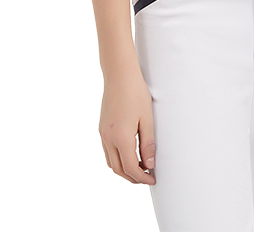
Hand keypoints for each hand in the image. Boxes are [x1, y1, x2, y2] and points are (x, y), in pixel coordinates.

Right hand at [99, 69, 156, 184]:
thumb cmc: (135, 93)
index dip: (142, 177)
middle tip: (147, 176)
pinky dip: (117, 158)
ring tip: (140, 166)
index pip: (131, 168)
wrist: (119, 75)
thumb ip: (148, 143)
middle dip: (133, 177)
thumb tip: (150, 164)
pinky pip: (107, 151)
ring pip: (111, 162)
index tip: (153, 179)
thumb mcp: (147, 118)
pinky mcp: (101, 128)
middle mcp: (108, 138)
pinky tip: (129, 153)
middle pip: (118, 169)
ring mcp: (102, 133)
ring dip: (124, 169)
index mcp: (120, 138)